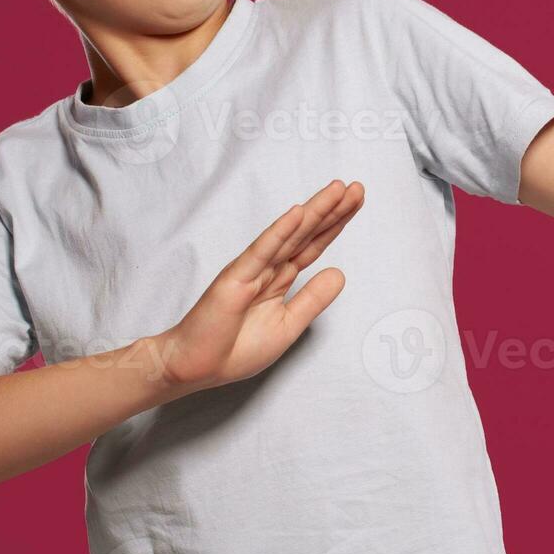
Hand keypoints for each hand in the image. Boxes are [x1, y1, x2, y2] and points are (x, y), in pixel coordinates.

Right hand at [161, 179, 364, 392]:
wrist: (196, 366)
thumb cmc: (234, 349)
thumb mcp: (287, 326)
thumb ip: (312, 300)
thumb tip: (340, 273)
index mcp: (280, 279)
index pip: (313, 245)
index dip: (335, 224)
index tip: (355, 202)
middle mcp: (268, 268)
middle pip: (306, 233)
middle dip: (332, 209)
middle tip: (357, 187)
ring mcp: (252, 269)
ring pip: (289, 235)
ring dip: (314, 211)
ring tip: (337, 190)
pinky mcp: (236, 277)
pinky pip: (262, 251)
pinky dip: (280, 232)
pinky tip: (297, 214)